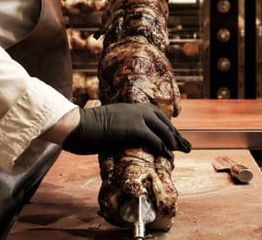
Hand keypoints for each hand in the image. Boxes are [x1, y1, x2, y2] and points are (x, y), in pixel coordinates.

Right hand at [62, 103, 191, 157]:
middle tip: (184, 144)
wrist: (77, 125)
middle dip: (174, 133)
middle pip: (162, 120)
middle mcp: (135, 109)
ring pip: (161, 128)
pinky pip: (153, 138)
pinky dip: (162, 146)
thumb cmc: (86, 127)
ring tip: (180, 150)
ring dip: (172, 140)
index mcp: (129, 107)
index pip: (154, 114)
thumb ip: (118, 126)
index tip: (173, 135)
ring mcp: (135, 117)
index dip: (165, 125)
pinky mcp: (133, 128)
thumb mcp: (107, 123)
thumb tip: (122, 136)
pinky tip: (167, 155)